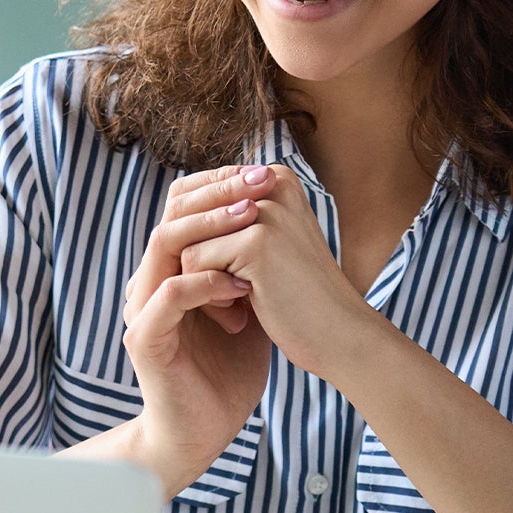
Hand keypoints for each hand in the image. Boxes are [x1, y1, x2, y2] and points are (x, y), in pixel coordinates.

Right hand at [121, 164, 276, 496]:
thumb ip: (253, 262)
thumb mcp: (248, 304)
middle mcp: (150, 279)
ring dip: (210, 227)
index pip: (185, 204)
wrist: (203, 430)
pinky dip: (206, 283)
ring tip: (250, 220)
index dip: (222, 183)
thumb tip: (286, 217)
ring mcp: (143, 307)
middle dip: (219, 191)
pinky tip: (241, 287)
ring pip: (164, 243)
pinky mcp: (145, 338)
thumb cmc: (228, 369)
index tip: (265, 173)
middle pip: (172, 212)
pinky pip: (170, 294)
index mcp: (171, 266)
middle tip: (260, 182)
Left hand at [180, 165, 374, 379]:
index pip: (201, 196)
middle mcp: (271, 182)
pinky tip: (239, 314)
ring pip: (186, 240)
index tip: (231, 274)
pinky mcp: (256, 242)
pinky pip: (194, 263)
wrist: (340, 336)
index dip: (202, 241)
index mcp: (276, 176)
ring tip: (235, 304)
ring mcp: (265, 210)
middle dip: (198, 260)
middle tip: (226, 295)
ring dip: (200, 280)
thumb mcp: (266, 243)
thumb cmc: (299, 295)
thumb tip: (173, 202)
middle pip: (190, 217)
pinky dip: (208, 296)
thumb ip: (229, 217)